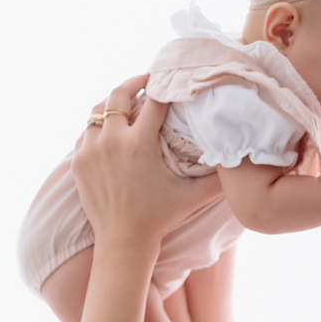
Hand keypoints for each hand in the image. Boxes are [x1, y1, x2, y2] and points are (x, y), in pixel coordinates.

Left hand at [72, 74, 222, 250]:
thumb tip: (242, 159)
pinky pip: (85, 133)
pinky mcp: (78, 162)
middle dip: (134, 82)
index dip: (165, 86)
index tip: (170, 80)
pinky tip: (110, 130)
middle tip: (146, 80)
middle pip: (118, 94)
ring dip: (112, 104)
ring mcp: (91, 151)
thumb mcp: (193, 196)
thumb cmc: (161, 216)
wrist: (123, 241)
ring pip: (97, 111)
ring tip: (126, 103)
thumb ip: (219, 178)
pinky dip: (98, 127)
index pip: (154, 101)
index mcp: (140, 144)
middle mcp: (112, 141)